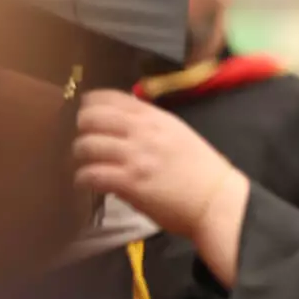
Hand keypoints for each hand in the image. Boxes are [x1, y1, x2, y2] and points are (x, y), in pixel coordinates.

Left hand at [73, 90, 247, 240]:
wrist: (217, 200)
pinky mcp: (130, 182)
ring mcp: (135, 156)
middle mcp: (142, 131)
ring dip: (81, 156)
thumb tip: (121, 129)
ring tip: (87, 165)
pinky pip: (92, 174)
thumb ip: (150, 127)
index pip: (108, 98)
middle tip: (86, 144)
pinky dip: (83, 178)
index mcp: (154, 117)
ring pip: (86, 145)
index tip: (88, 117)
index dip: (90, 106)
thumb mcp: (178, 134)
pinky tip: (88, 183)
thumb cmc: (202, 171)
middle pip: (91, 117)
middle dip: (82, 130)